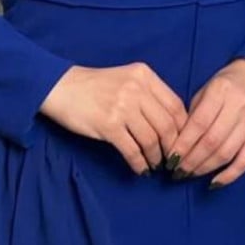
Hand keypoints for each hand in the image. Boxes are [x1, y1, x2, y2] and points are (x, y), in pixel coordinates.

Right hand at [39, 62, 188, 175]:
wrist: (61, 87)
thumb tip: (171, 125)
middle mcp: (136, 88)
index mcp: (144, 75)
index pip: (175, 105)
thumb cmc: (95, 85)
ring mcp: (122, 106)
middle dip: (171, 147)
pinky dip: (139, 163)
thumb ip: (148, 95)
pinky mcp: (108, 125)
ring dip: (155, 157)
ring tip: (154, 164)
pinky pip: (132, 150)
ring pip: (151, 140)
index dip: (182, 128)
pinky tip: (140, 169)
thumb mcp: (127, 79)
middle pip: (166, 125)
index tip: (181, 142)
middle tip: (170, 159)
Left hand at [163, 59, 244, 187]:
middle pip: (212, 141)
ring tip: (190, 174)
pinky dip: (229, 175)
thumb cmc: (226, 84)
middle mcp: (238, 106)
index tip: (170, 158)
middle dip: (192, 160)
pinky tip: (214, 183)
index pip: (199, 123)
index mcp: (220, 91)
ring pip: (227, 153)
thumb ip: (194, 113)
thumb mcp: (206, 89)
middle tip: (178, 171)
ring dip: (205, 168)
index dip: (184, 144)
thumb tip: (178, 142)